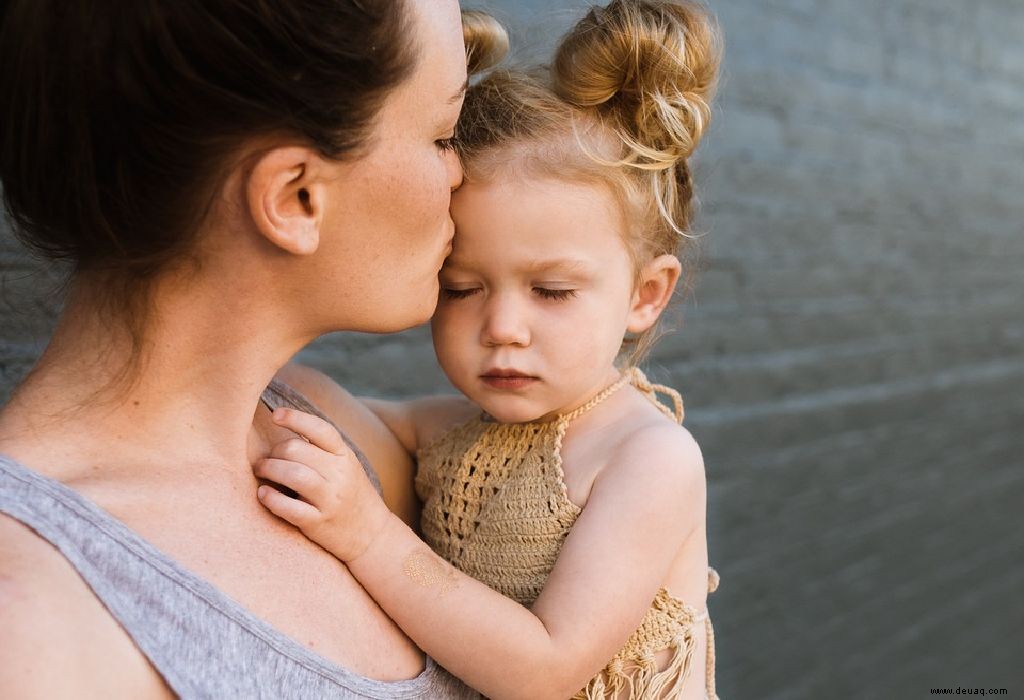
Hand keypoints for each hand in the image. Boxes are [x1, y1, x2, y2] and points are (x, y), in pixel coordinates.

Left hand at [253, 407, 390, 560]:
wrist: (372, 534)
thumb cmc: (351, 495)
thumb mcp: (346, 466)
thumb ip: (322, 449)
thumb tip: (287, 427)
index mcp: (344, 456)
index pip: (320, 429)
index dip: (296, 418)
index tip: (275, 415)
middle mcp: (339, 474)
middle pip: (296, 450)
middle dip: (274, 452)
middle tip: (265, 460)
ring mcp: (329, 499)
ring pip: (292, 474)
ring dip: (269, 469)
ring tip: (261, 471)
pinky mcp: (318, 523)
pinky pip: (289, 508)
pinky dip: (271, 498)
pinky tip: (263, 494)